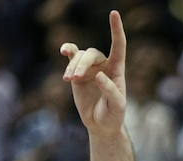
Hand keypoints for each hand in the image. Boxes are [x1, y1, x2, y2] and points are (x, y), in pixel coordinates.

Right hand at [60, 10, 126, 136]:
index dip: (116, 31)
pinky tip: (64, 51)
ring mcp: (90, 67)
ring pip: (79, 56)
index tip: (114, 13)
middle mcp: (104, 65)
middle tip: (75, 79)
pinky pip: (72, 56)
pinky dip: (68, 51)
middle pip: (92, 54)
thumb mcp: (117, 107)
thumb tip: (99, 76)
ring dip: (73, 66)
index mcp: (117, 70)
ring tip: (69, 80)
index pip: (118, 46)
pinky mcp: (77, 71)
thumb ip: (110, 91)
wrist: (101, 124)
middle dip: (82, 64)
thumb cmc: (113, 115)